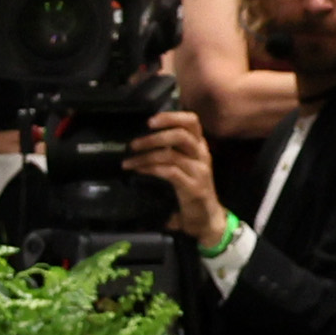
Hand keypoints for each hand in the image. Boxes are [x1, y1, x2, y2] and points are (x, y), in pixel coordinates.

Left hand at [127, 105, 224, 249]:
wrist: (207, 218)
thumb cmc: (190, 190)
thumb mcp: (183, 166)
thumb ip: (171, 151)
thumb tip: (143, 141)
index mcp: (199, 146)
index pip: (192, 121)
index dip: (171, 117)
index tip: (150, 121)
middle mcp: (202, 154)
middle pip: (181, 134)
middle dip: (154, 137)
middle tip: (133, 144)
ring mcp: (199, 171)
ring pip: (171, 154)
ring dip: (146, 156)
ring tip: (129, 162)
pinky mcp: (193, 187)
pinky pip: (170, 172)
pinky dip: (151, 169)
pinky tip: (139, 171)